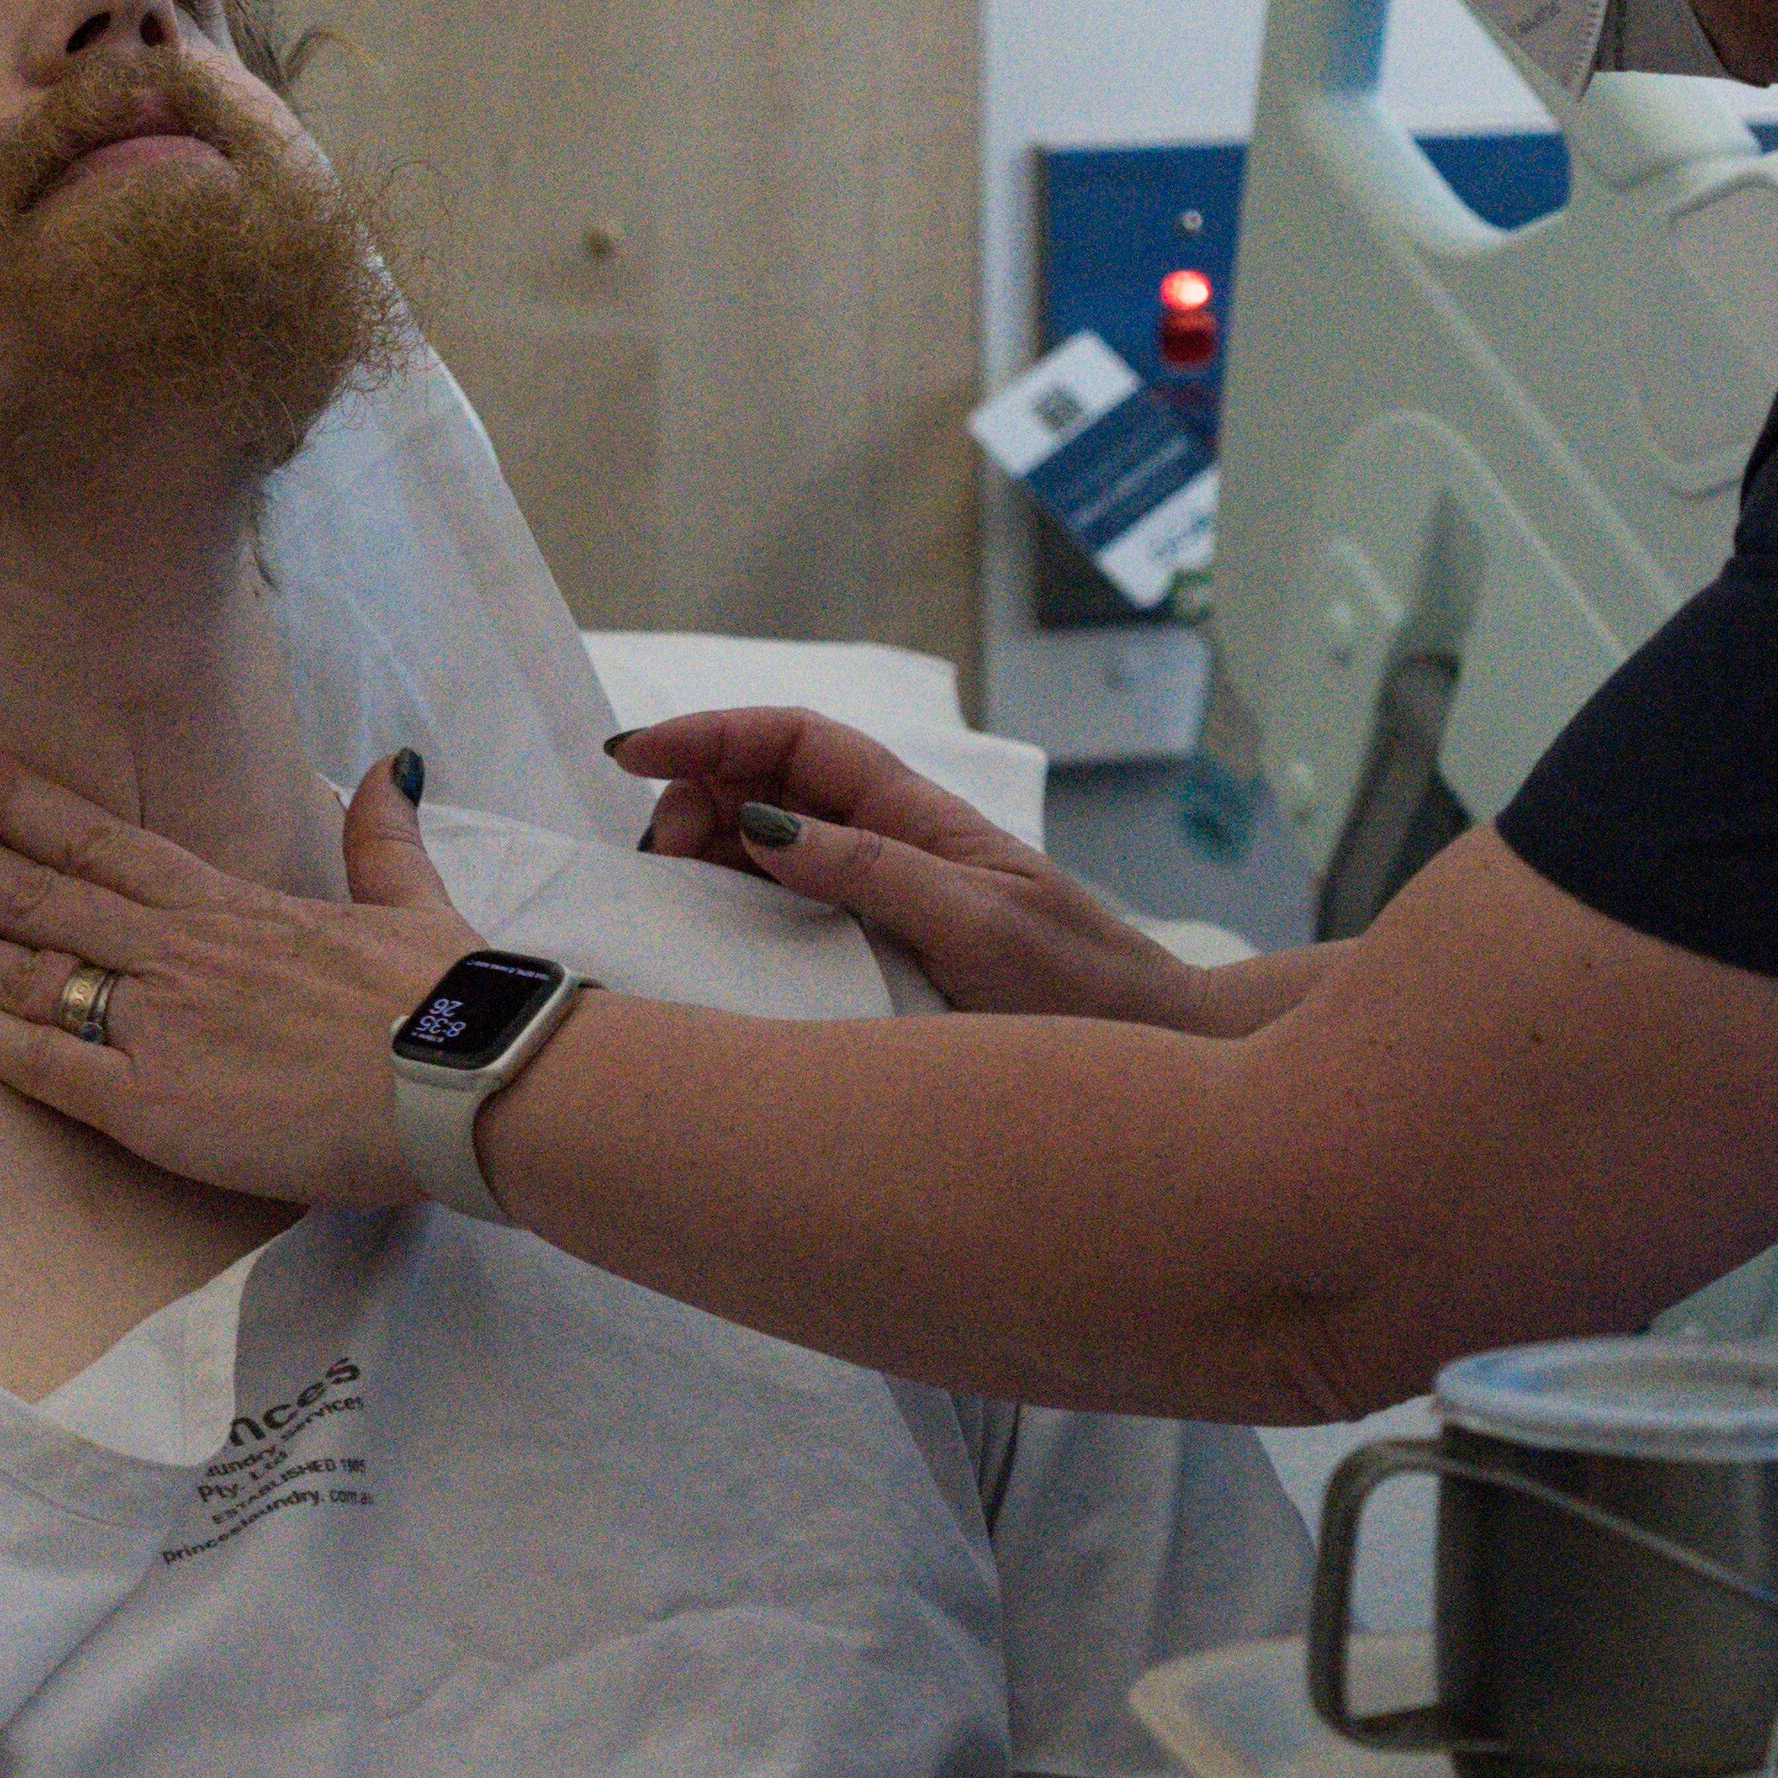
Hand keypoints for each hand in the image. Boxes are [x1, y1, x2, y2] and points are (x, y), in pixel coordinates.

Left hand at [0, 736, 472, 1207]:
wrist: (459, 1082)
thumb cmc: (444, 1004)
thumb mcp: (411, 904)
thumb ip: (383, 840)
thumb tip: (389, 769)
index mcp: (230, 906)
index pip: (98, 836)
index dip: (15, 794)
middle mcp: (175, 952)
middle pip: (30, 889)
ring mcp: (155, 1025)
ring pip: (17, 967)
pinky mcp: (152, 1104)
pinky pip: (41, 1064)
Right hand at [615, 705, 1221, 1029]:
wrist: (1144, 1043)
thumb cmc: (1075, 982)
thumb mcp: (971, 919)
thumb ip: (869, 870)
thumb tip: (762, 823)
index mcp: (914, 814)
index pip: (796, 742)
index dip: (712, 734)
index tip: (634, 753)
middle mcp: (890, 842)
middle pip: (767, 784)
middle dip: (695, 793)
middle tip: (656, 854)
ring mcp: (878, 895)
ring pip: (765, 845)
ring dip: (704, 849)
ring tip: (666, 886)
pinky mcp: (872, 952)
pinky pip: (784, 910)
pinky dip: (730, 905)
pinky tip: (700, 930)